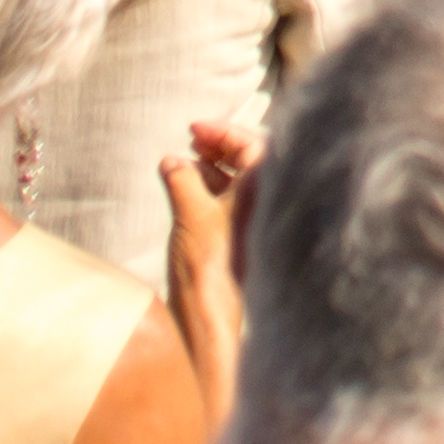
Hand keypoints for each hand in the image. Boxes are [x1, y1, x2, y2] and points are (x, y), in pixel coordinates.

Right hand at [161, 122, 259, 400]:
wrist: (210, 315)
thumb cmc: (208, 261)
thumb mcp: (191, 211)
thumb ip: (182, 178)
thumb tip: (172, 160)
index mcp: (269, 188)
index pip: (252, 143)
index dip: (221, 131)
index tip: (195, 128)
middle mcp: (271, 203)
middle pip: (250, 160)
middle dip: (219, 148)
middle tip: (192, 140)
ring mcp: (259, 223)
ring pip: (240, 183)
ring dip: (213, 169)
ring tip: (183, 161)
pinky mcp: (245, 241)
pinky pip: (233, 204)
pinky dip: (212, 191)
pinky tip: (187, 185)